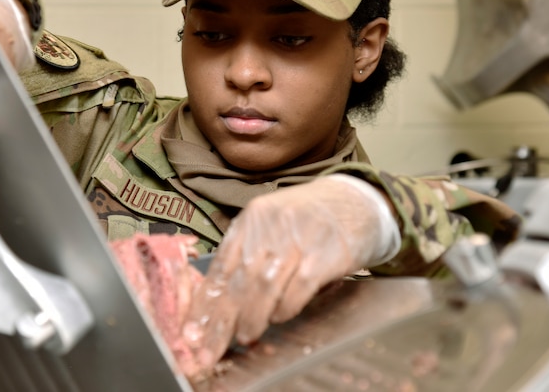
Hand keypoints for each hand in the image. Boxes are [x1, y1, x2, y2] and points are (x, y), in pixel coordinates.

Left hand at [181, 175, 397, 376]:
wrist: (356, 201)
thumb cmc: (309, 218)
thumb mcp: (271, 224)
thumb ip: (246, 253)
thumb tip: (219, 299)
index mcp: (251, 219)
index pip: (220, 266)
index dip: (205, 303)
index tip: (193, 330)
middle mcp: (270, 226)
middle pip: (238, 280)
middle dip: (222, 319)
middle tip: (211, 347)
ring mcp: (298, 238)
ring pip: (264, 286)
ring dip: (251, 317)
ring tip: (245, 336)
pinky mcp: (325, 253)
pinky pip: (298, 289)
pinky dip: (286, 308)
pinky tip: (279, 318)